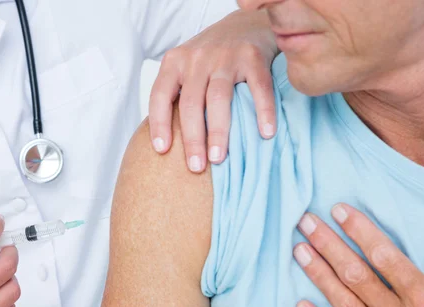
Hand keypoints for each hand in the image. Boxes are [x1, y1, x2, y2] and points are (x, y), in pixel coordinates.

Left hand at [149, 9, 278, 172]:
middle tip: (196, 167)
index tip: (162, 151)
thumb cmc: (213, 57)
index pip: (160, 96)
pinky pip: (258, 88)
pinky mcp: (253, 56)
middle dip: (192, 138)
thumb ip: (178, 96)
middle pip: (190, 103)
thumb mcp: (187, 68)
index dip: (159, 124)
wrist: (246, 23)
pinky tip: (265, 133)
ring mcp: (225, 56)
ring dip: (218, 131)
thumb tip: (169, 145)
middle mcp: (197, 58)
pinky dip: (262, 111)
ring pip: (218, 98)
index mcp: (175, 62)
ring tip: (218, 158)